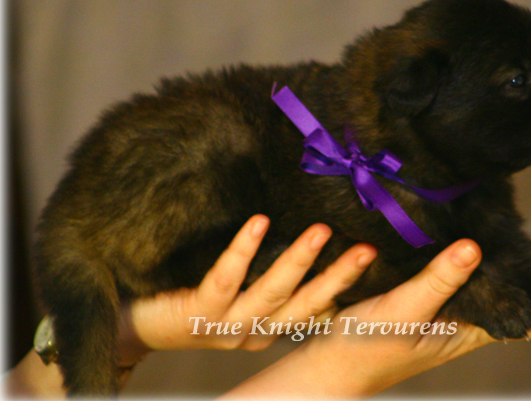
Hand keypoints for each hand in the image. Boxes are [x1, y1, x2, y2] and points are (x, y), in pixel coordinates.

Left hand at [118, 215, 376, 365]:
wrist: (132, 324)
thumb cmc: (189, 300)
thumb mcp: (236, 295)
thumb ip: (266, 277)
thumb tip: (300, 241)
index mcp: (266, 329)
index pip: (316, 309)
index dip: (345, 287)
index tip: (372, 259)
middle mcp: (253, 333)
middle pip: (305, 304)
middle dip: (339, 277)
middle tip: (368, 249)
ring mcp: (227, 326)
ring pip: (272, 293)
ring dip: (299, 261)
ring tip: (322, 231)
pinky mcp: (198, 314)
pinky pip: (225, 279)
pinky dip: (244, 251)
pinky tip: (258, 222)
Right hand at [226, 210, 530, 397]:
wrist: (330, 367)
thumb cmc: (363, 348)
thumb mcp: (401, 309)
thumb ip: (438, 280)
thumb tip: (476, 247)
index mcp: (474, 329)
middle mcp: (474, 322)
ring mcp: (458, 314)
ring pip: (514, 285)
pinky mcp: (439, 304)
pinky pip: (484, 278)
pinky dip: (499, 255)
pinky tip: (490, 239)